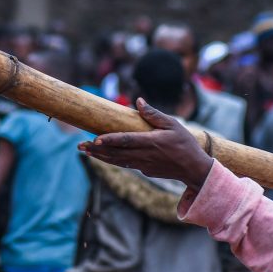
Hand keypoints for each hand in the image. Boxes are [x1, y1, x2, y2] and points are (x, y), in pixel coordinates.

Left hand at [80, 99, 215, 189]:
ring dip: (100, 156)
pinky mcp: (144, 170)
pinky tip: (102, 156)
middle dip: (96, 150)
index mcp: (150, 142)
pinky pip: (125, 164)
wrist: (193, 168)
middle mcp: (143, 155)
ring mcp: (142, 165)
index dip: (109, 140)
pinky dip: (111, 160)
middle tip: (79, 146)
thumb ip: (154, 114)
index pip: (125, 140)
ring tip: (85, 151)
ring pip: (116, 161)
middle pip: (115, 153)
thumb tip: (138, 101)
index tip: (94, 139)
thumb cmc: (185, 144)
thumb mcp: (173, 125)